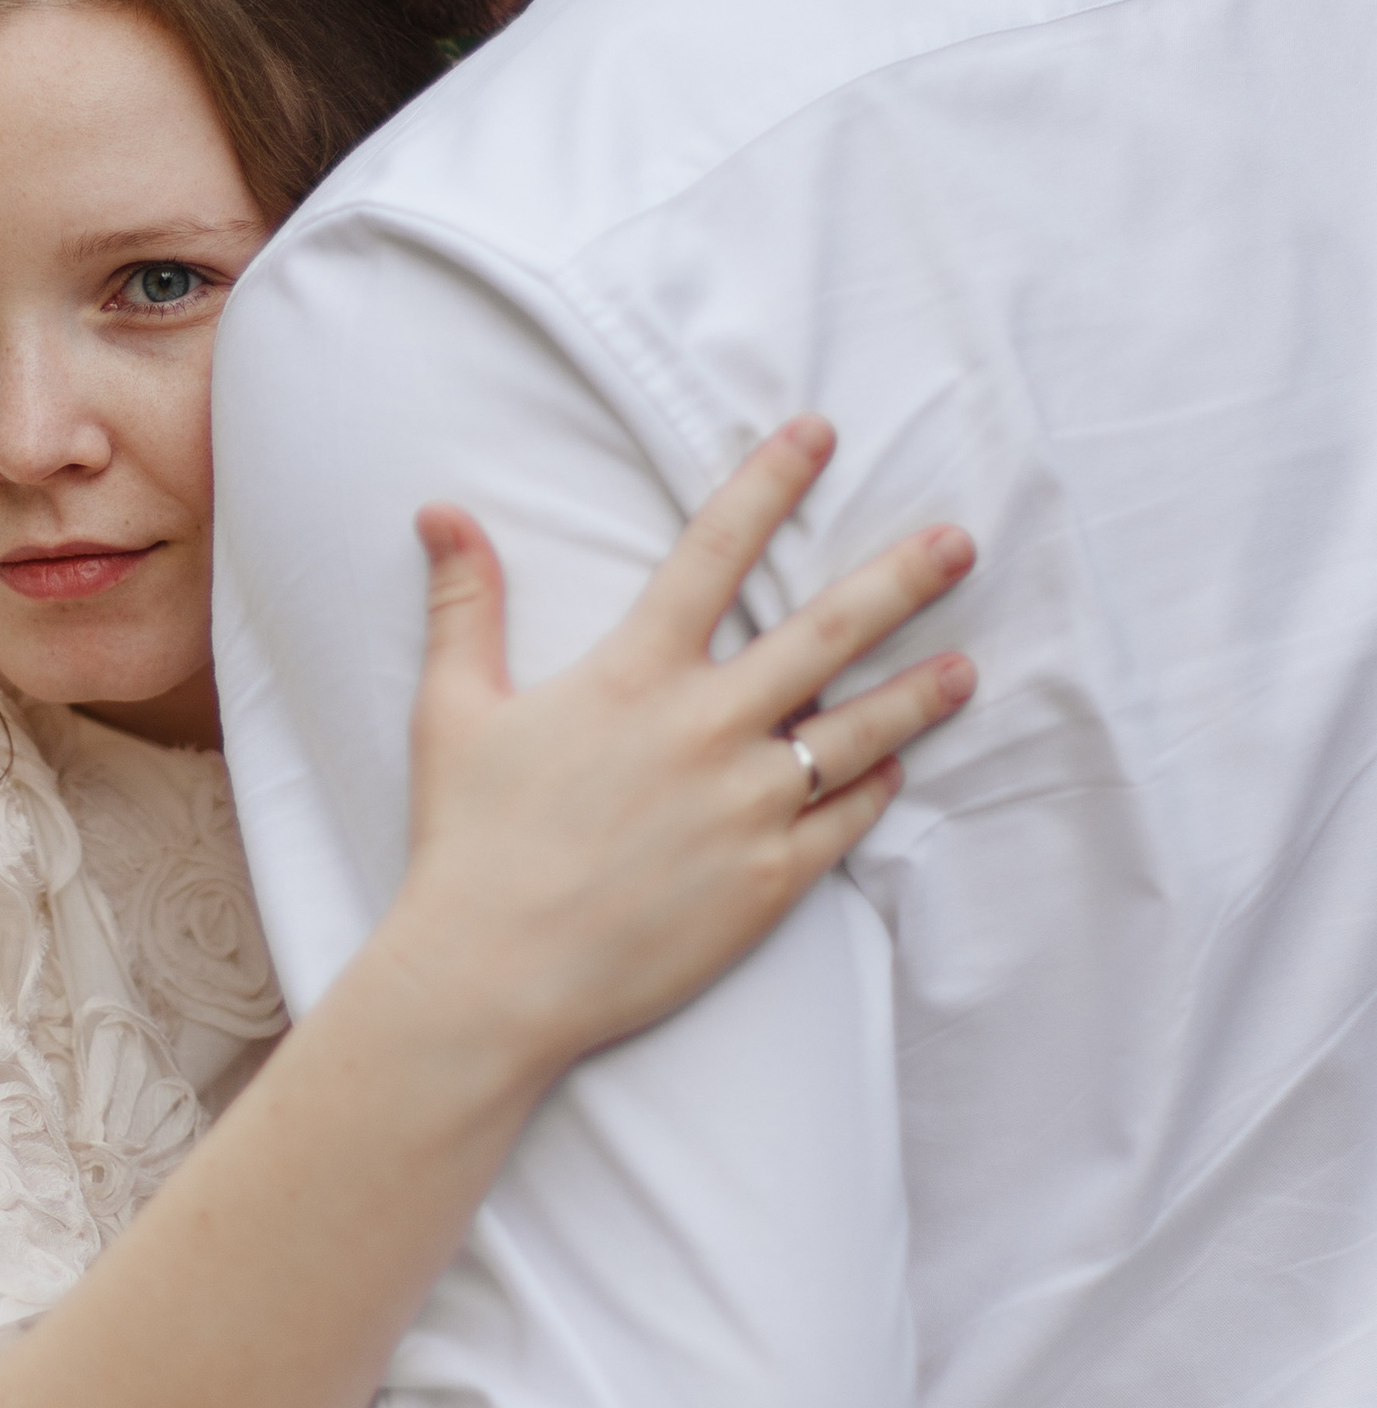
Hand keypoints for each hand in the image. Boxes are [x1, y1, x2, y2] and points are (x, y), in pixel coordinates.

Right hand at [398, 414, 973, 1064]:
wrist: (494, 974)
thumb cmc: (468, 840)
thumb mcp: (452, 709)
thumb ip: (464, 603)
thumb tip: (441, 511)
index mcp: (634, 673)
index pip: (715, 551)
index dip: (770, 483)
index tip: (816, 434)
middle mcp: (706, 727)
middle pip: (826, 632)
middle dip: (901, 579)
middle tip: (960, 542)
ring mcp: (749, 806)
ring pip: (859, 730)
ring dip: (919, 692)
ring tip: (966, 666)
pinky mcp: (769, 880)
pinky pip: (846, 820)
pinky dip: (877, 788)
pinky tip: (898, 768)